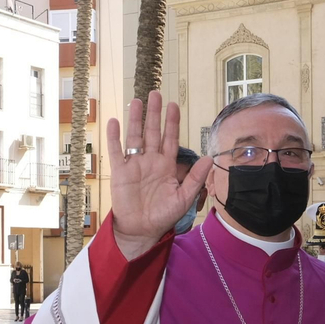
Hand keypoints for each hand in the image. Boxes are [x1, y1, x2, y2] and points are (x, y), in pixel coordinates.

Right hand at [107, 91, 211, 260]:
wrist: (142, 230)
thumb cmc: (163, 215)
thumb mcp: (184, 197)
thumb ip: (195, 178)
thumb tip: (210, 158)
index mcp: (166, 165)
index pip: (170, 138)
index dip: (172, 122)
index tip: (173, 104)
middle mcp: (150, 161)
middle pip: (152, 132)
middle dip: (154, 113)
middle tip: (155, 93)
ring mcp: (134, 164)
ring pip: (135, 137)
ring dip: (135, 119)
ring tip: (136, 101)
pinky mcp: (120, 171)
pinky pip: (116, 151)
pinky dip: (114, 136)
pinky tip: (115, 121)